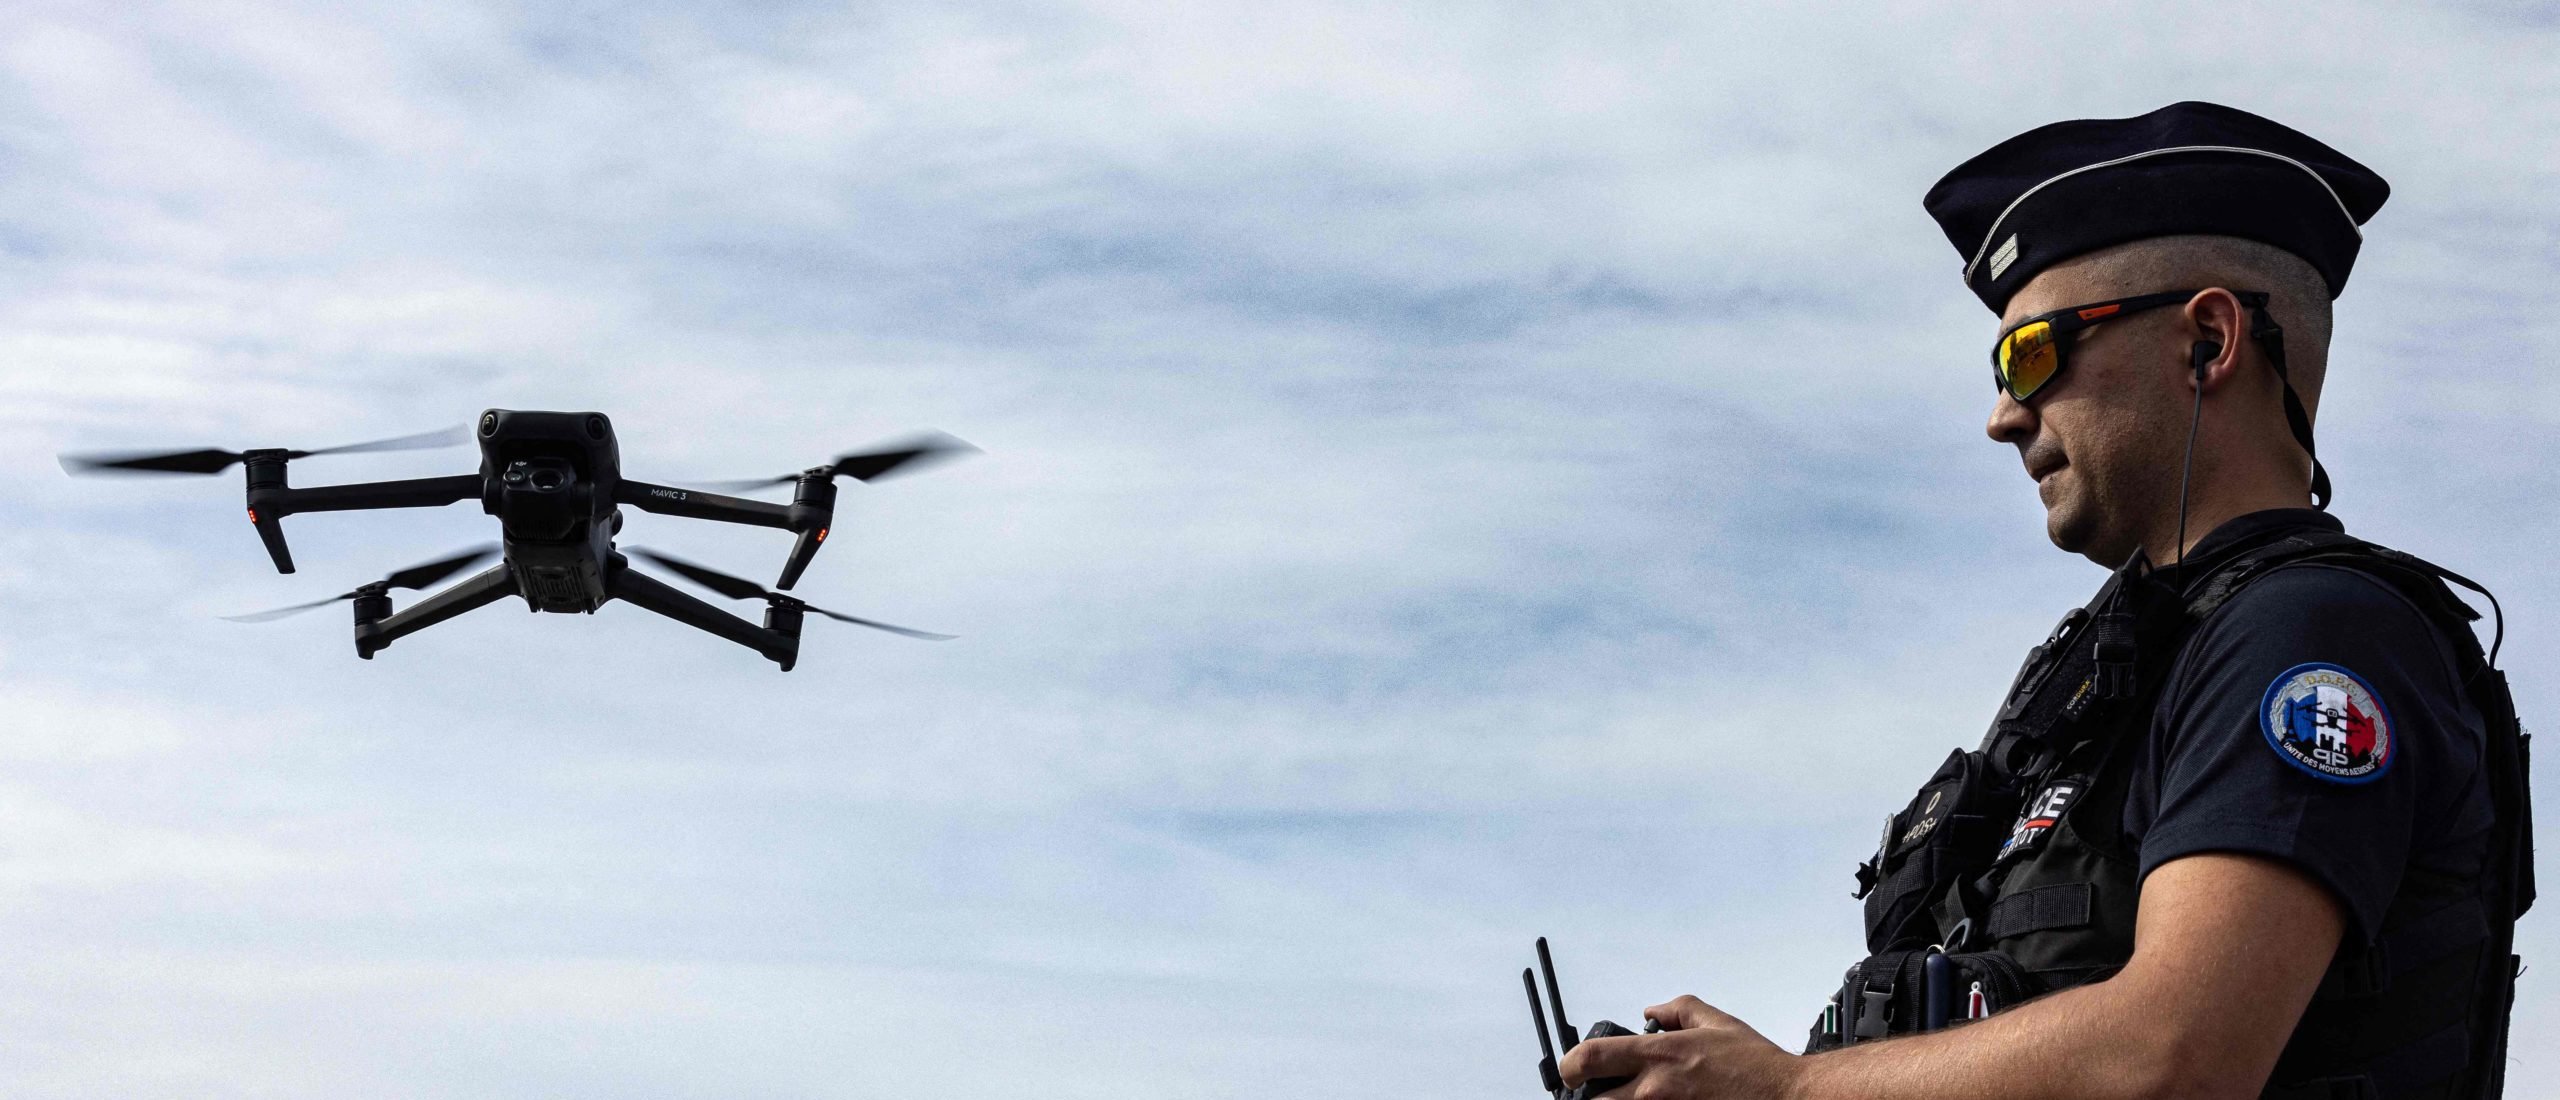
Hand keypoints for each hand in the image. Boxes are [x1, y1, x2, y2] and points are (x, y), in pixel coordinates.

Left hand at [1557, 995, 1798, 1099]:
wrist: (1788, 1098)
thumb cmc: (1756, 1066)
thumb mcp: (1716, 1022)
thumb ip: (1677, 1010)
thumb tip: (1651, 1011)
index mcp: (1659, 1056)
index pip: (1590, 1058)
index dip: (1570, 1065)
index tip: (1572, 1070)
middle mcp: (1655, 1090)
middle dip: (1591, 1098)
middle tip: (1601, 1093)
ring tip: (1636, 1098)